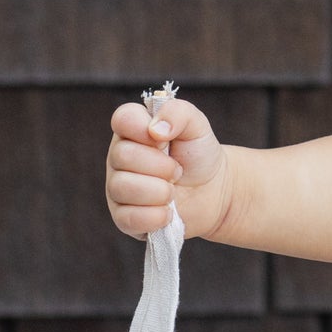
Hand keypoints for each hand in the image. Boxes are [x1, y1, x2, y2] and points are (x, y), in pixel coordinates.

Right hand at [105, 95, 232, 241]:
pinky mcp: (123, 217)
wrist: (213, 192)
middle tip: (177, 170)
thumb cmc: (199, 155)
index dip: (144, 129)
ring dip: (160, 191)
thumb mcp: (197, 126)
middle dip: (161, 166)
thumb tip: (155, 129)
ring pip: (123, 187)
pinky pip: (129, 218)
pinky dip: (155, 216)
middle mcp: (118, 157)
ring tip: (173, 190)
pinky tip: (168, 212)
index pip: (122, 119)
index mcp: (132, 130)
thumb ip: (179, 113)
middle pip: (123, 156)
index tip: (165, 140)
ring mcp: (118, 187)